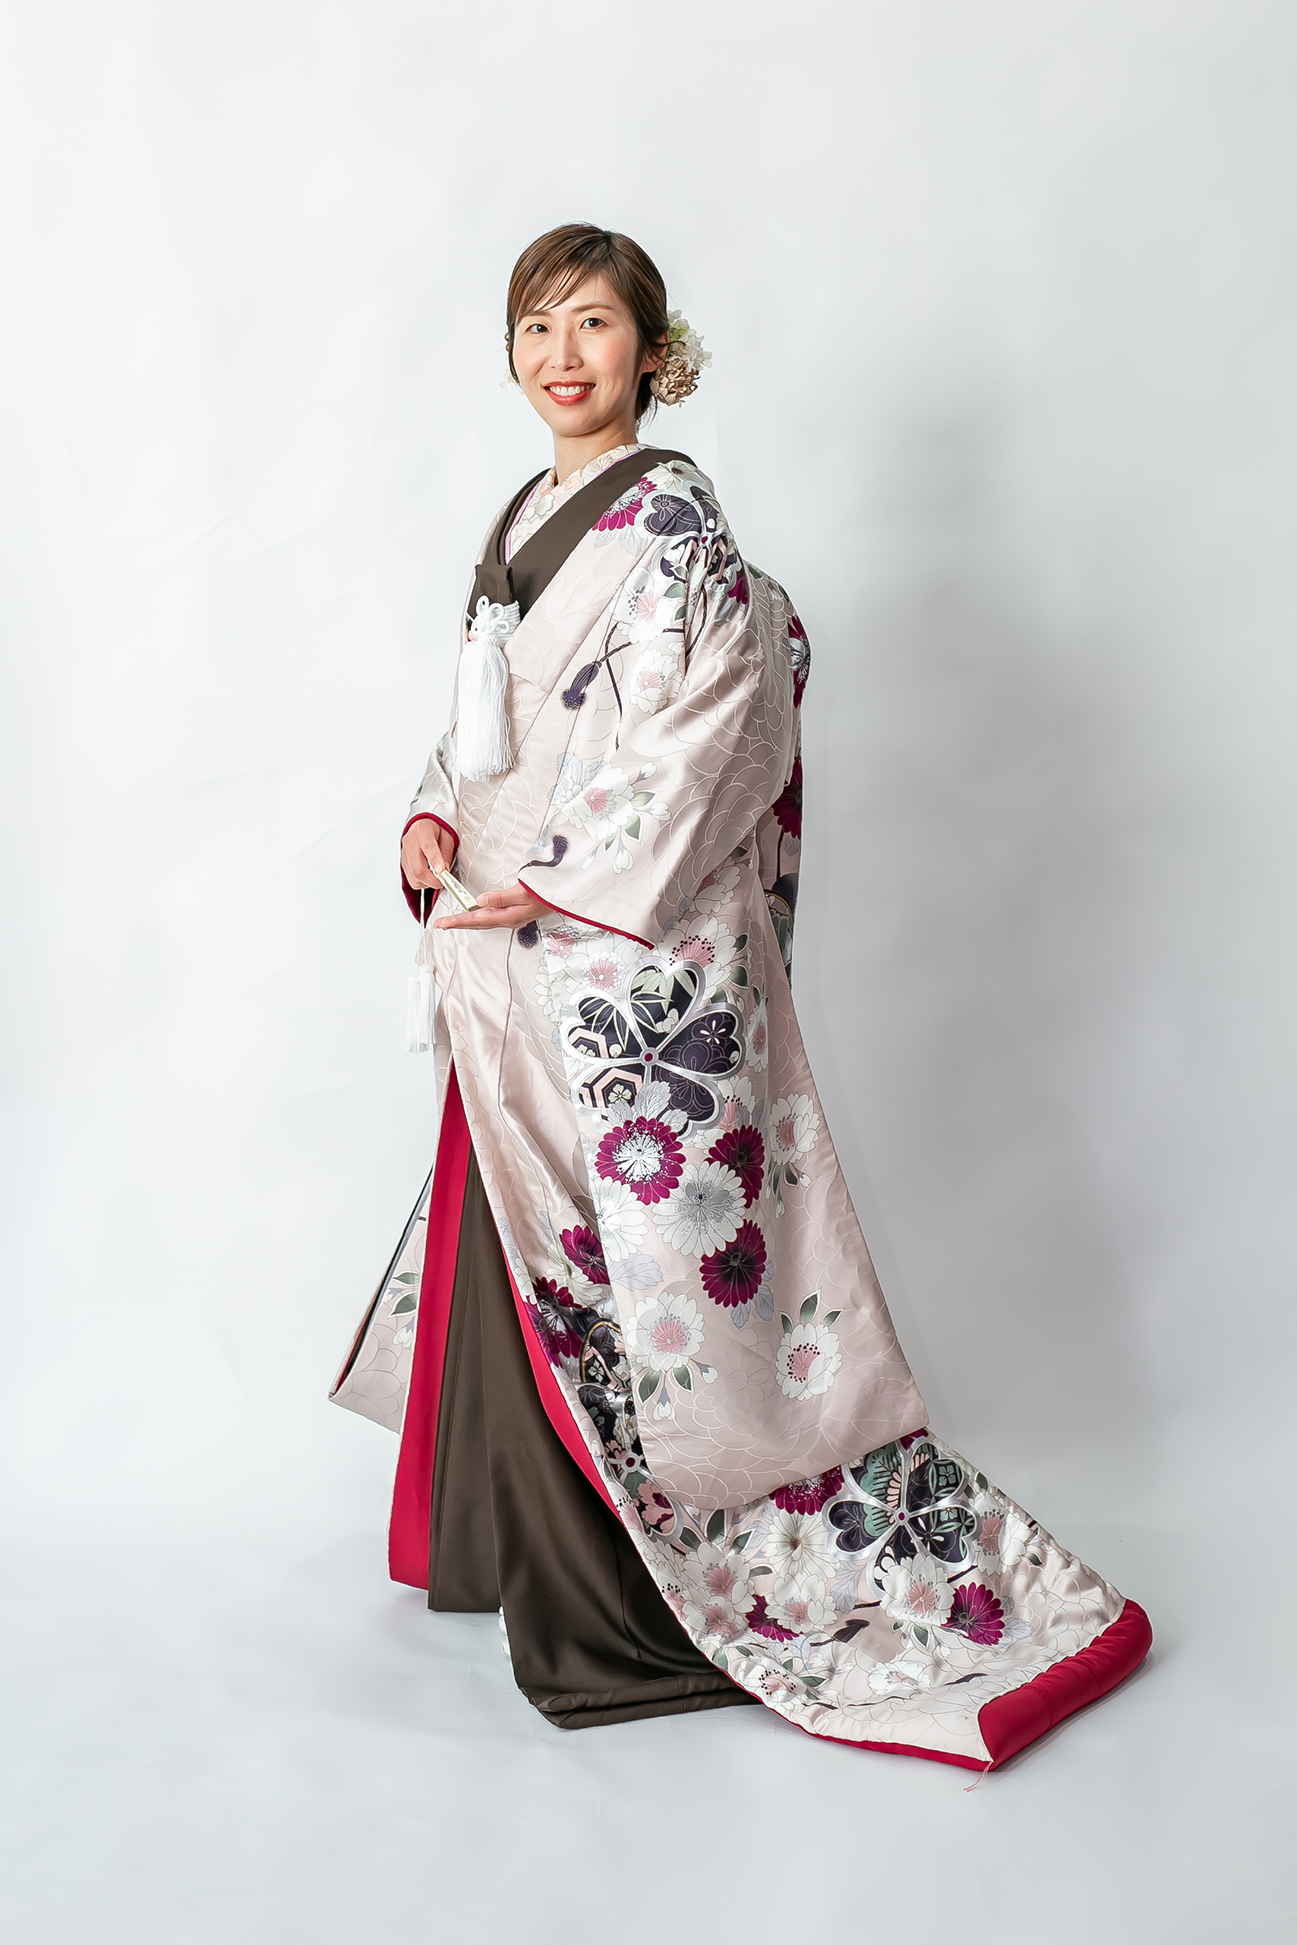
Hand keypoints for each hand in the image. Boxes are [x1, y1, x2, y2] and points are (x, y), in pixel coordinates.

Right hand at [402, 818, 455, 890]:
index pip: (428, 848)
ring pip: (415, 878)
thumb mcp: (448, 836)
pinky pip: (412, 880)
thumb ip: (447, 854)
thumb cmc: (435, 830)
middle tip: (445, 881)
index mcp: (422, 831)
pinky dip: (423, 882)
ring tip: (437, 876)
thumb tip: (446, 871)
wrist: (423, 826)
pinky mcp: (403, 864)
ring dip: (429, 882)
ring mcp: (404, 854)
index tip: (442, 871)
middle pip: (418, 869)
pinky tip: (429, 875)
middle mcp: (410, 842)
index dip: (435, 861)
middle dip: (433, 880)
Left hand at [434, 882, 548, 930]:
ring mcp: (512, 918)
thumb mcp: (523, 892)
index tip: (442, 923)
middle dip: (457, 924)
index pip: (476, 919)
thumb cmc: (547, 893)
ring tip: (452, 922)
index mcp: (508, 916)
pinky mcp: (514, 914)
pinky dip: (478, 918)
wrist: (564, 895)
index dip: (457, 921)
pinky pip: (491, 919)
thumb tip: (481, 901)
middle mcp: (508, 920)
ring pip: (483, 922)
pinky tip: (475, 916)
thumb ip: (501, 898)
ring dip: (466, 922)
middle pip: (476, 924)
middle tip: (440, 924)